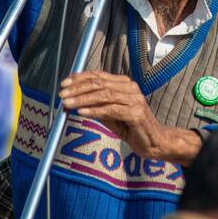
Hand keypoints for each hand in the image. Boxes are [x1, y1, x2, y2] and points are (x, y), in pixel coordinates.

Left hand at [59, 71, 191, 161]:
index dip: (80, 78)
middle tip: (62, 94)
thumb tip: (72, 101)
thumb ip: (95, 106)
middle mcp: (130, 88)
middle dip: (78, 89)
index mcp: (124, 84)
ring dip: (82, 99)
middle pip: (99, 84)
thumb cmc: (132, 128)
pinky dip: (94, 111)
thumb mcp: (110, 114)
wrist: (155, 142)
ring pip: (103, 95)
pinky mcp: (136, 113)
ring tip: (67, 104)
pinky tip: (82, 113)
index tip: (64, 84)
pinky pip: (111, 110)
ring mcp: (135, 99)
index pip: (99, 76)